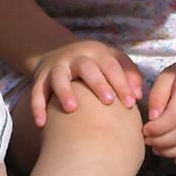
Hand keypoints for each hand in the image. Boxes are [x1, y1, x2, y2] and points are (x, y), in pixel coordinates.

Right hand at [27, 39, 143, 127]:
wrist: (57, 52)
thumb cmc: (95, 63)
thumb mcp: (112, 60)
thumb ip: (128, 73)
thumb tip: (138, 95)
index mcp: (96, 52)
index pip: (111, 65)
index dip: (122, 83)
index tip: (131, 103)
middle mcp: (75, 57)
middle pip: (86, 67)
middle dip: (98, 83)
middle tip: (109, 101)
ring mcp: (56, 67)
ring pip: (59, 77)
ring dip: (65, 91)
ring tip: (71, 109)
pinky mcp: (40, 78)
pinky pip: (36, 92)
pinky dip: (37, 107)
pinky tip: (41, 124)